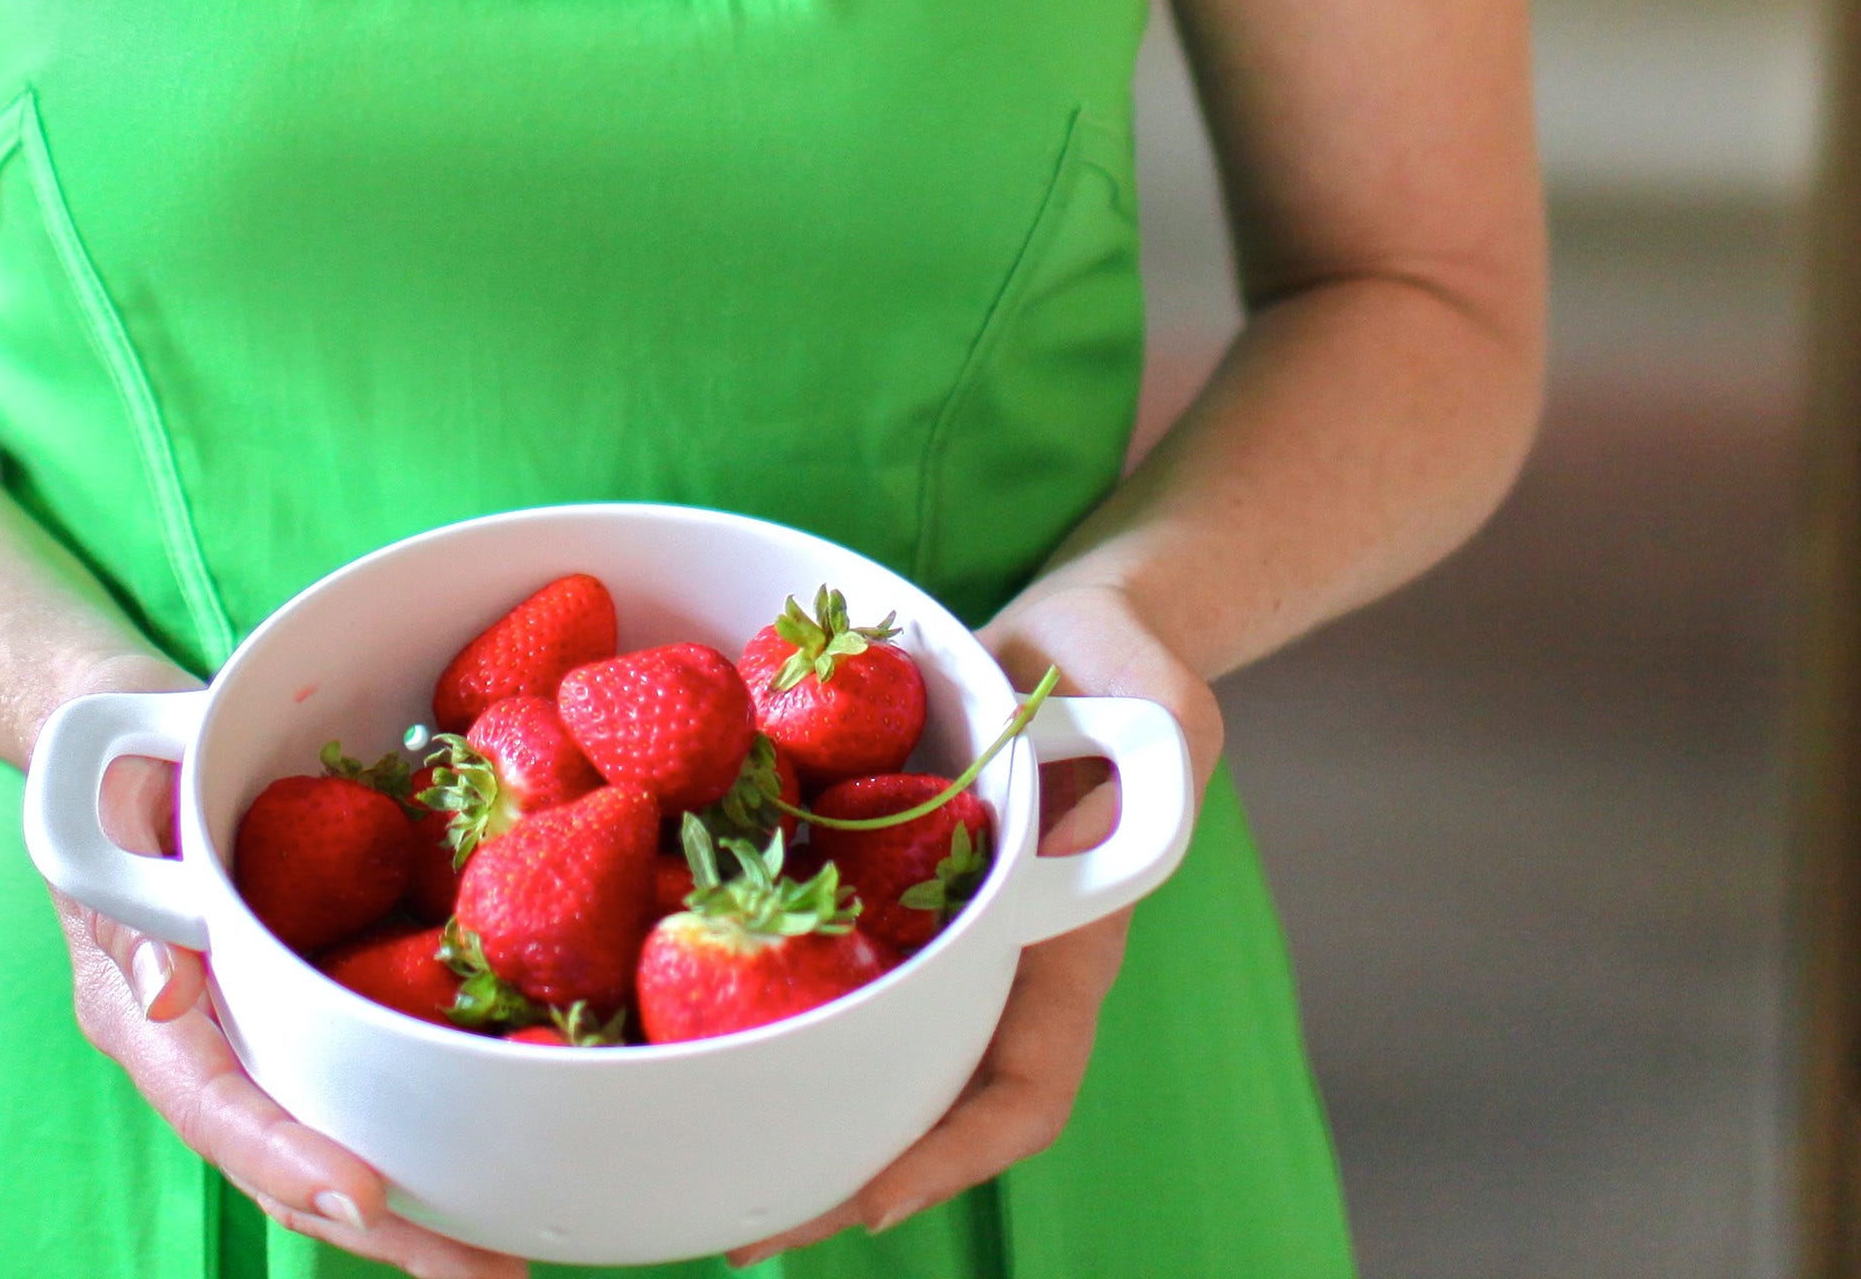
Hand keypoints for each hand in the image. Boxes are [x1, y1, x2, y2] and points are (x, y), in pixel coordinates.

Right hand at [57, 757, 528, 1278]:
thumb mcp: (111, 808)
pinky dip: (416, 1131)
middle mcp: (198, 1047)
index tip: (366, 1196)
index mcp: (142, 1011)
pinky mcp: (294, 1011)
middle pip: (284, 1162)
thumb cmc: (117, 765)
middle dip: (381, 1227)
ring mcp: (248, 1037)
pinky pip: (353, 1084)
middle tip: (484, 1273)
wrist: (120, 747)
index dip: (286, 1158)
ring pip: (327, 1142)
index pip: (214, 1104)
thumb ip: (133, 892)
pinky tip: (494, 1158)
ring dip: (414, 1209)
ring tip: (506, 1257)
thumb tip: (166, 994)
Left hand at [726, 583, 1220, 1262]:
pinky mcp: (877, 886)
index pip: (1025, 1084)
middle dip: (842, 1174)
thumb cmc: (1117, 664)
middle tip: (745, 1226)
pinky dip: (764, 1004)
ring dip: (797, 1114)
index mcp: (1064, 945)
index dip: (957, 1153)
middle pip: (924, 1103)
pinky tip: (691, 1026)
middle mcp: (992, 963)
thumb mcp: (1159, 690)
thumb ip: (1169, 721)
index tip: (873, 1197)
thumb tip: (1164, 743)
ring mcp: (931, 931)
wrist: (1067, 640)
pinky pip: (822, 964)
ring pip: (866, 1052)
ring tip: (701, 1178)